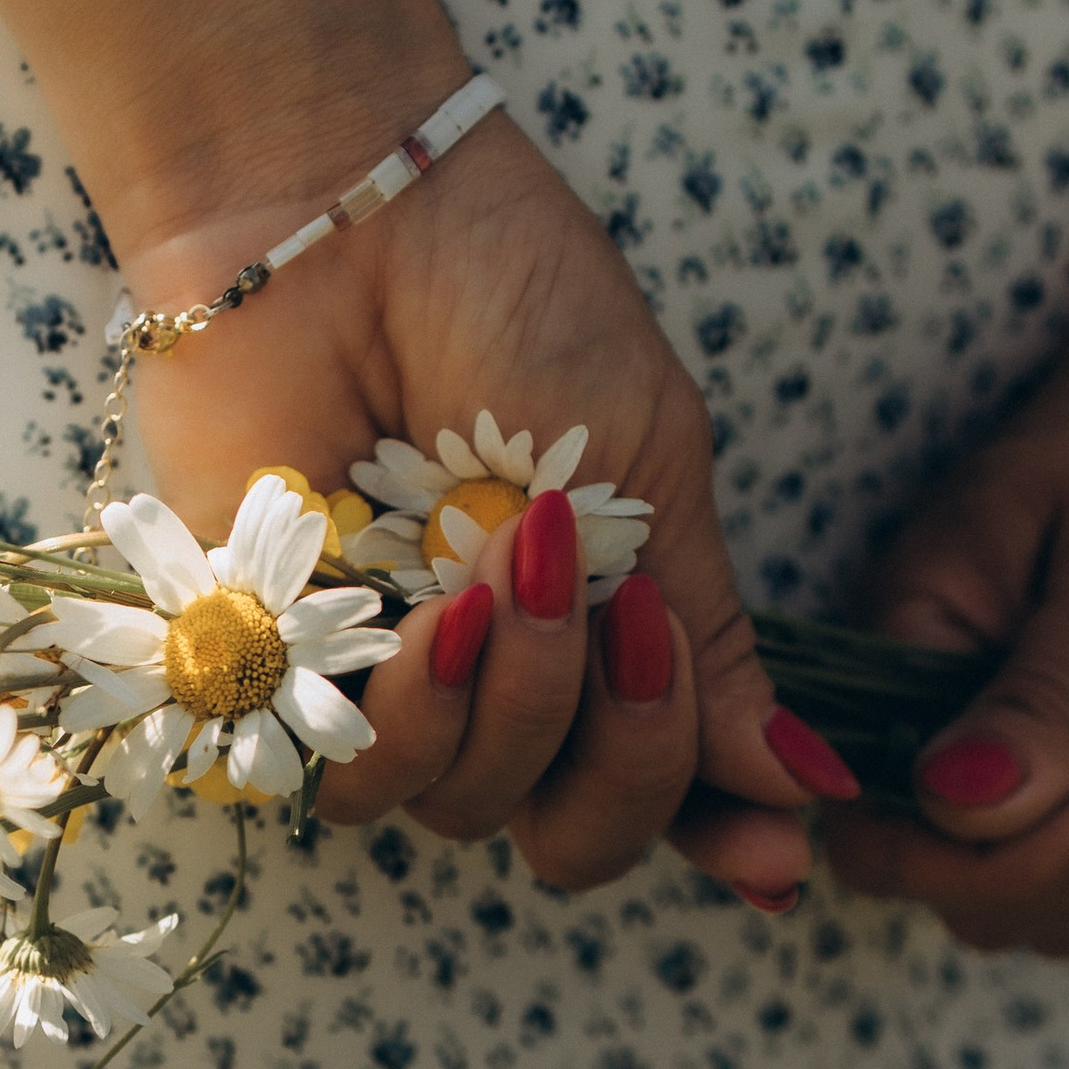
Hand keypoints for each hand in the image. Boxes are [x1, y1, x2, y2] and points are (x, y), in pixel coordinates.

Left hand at [108, 102, 826, 897]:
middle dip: (626, 758)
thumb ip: (709, 637)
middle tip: (627, 623)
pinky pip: (343, 775)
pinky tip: (430, 616)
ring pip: (465, 810)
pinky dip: (407, 714)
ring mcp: (378, 675)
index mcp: (598, 630)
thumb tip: (803, 784)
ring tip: (505, 577)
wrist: (341, 204)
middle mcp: (493, 677)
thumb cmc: (505, 300)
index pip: (660, 786)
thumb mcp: (649, 469)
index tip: (775, 863)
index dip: (719, 837)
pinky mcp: (265, 658)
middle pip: (573, 834)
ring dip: (518, 710)